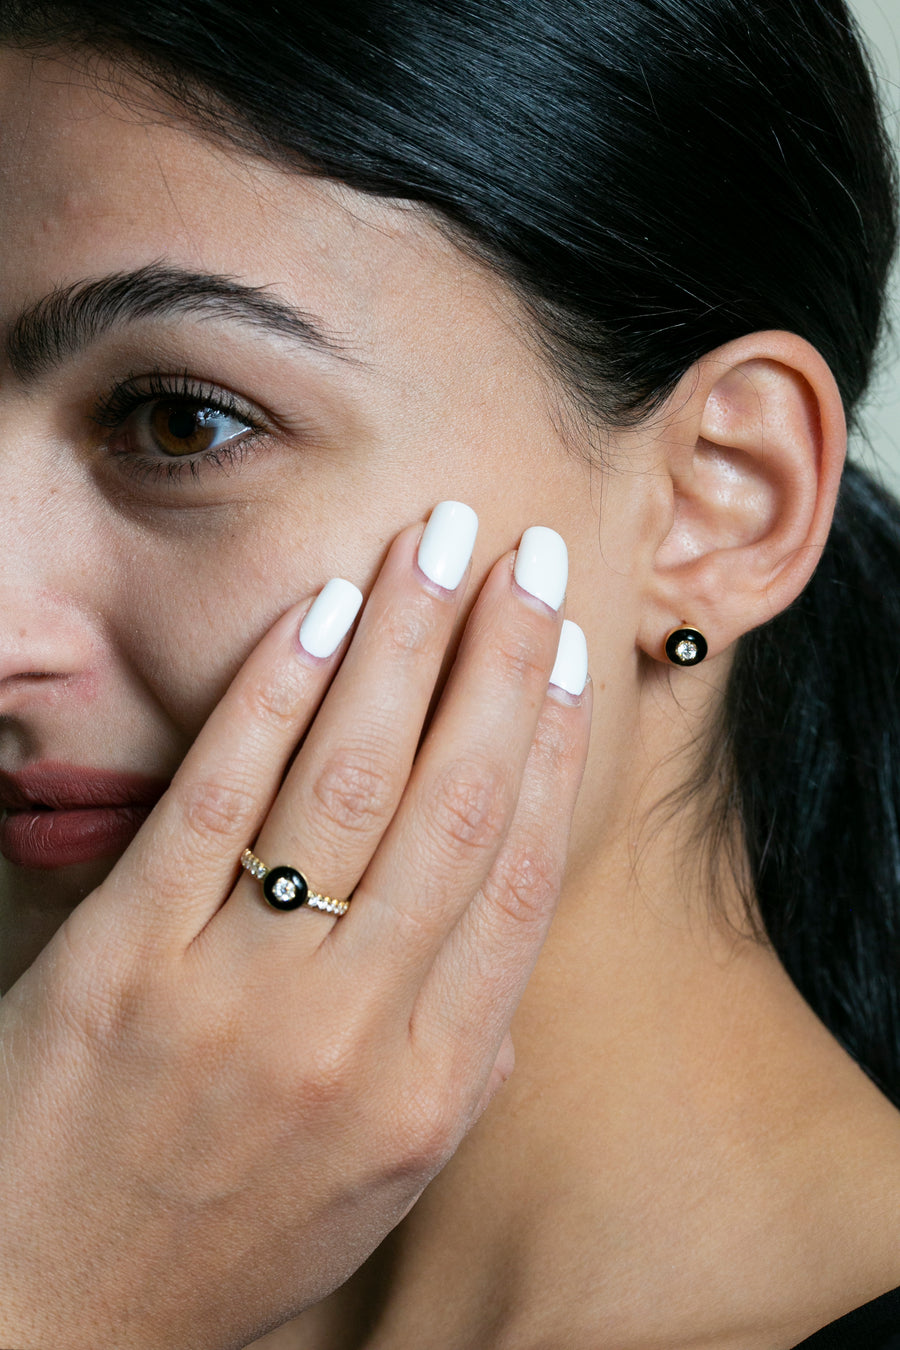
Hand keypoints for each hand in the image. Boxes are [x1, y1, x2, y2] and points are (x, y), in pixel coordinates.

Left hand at [0, 505, 589, 1349]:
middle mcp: (349, 1032)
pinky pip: (216, 804)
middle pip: (450, 806)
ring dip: (403, 646)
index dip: (550, 747)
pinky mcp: (122, 961)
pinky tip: (319, 614)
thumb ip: (461, 1063)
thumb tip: (506, 941)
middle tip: (530, 556)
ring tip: (439, 544)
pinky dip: (272, 699)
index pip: (514, 876)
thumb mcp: (383, 1186)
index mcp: (429, 1086)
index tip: (569, 652)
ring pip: (347, 782)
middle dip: (498, 662)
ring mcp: (233, 991)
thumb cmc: (232, 1243)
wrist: (54, 1316)